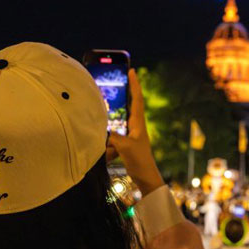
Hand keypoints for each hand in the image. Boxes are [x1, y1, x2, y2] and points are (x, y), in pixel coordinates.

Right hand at [106, 69, 164, 195]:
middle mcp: (136, 126)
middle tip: (115, 84)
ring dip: (112, 122)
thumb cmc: (139, 161)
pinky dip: (108, 141)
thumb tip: (102, 129)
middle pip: (129, 106)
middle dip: (123, 95)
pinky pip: (114, 138)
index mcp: (138, 123)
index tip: (132, 70)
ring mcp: (131, 135)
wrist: (146, 178)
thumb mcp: (125, 147)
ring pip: (119, 123)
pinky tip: (104, 148)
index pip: (137, 99)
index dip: (134, 84)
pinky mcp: (126, 145)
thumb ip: (113, 136)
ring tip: (105, 121)